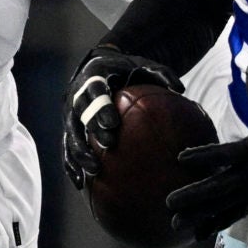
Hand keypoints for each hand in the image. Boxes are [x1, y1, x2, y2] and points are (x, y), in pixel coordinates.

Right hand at [61, 46, 183, 188]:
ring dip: (80, 153)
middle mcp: (77, 95)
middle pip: (81, 115)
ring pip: (71, 135)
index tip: (113, 123)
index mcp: (93, 77)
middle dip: (93, 131)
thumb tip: (180, 89)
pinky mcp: (70, 128)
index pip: (95, 92)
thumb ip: (159, 74)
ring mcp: (71, 113)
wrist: (100, 65)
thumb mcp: (142, 64)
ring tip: (94, 170)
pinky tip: (82, 183)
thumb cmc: (126, 67)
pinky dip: (73, 164)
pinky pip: (68, 148)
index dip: (101, 107)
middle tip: (109, 145)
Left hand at [166, 66, 247, 232]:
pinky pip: (236, 214)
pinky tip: (199, 233)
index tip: (181, 158)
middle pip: (218, 188)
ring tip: (176, 225)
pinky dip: (217, 223)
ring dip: (199, 216)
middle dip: (193, 196)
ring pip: (224, 206)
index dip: (202, 156)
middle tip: (168, 203)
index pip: (224, 154)